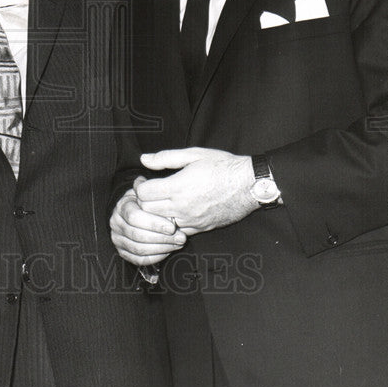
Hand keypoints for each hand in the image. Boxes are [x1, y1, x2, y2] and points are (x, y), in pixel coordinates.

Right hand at [110, 182, 187, 266]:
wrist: (139, 213)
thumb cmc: (148, 201)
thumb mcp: (148, 190)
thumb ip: (147, 186)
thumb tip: (141, 181)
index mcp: (122, 206)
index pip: (134, 217)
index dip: (154, 223)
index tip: (172, 226)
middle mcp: (116, 223)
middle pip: (137, 234)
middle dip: (161, 237)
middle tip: (180, 237)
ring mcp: (118, 239)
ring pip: (139, 248)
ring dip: (161, 247)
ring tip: (178, 243)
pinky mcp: (123, 252)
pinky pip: (139, 259)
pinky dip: (155, 256)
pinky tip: (169, 250)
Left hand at [135, 147, 257, 234]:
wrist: (249, 185)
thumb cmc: (223, 166)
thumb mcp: (194, 154)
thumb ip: (166, 158)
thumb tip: (144, 160)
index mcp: (179, 187)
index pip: (144, 194)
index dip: (138, 186)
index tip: (142, 181)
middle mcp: (182, 207)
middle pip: (147, 211)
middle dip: (142, 201)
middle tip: (147, 192)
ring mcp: (191, 221)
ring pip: (159, 224)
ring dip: (154, 215)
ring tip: (158, 203)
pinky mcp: (199, 229)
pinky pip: (176, 232)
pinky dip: (169, 225)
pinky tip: (172, 213)